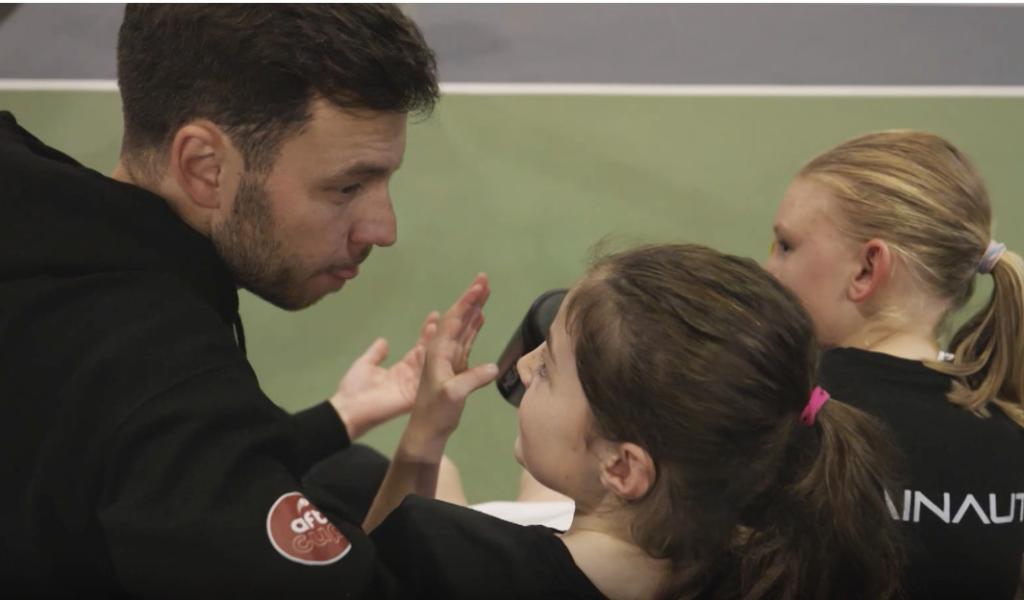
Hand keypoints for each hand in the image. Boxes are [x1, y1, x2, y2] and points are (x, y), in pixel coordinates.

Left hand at [330, 311, 439, 440]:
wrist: (347, 410)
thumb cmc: (354, 389)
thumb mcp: (365, 364)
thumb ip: (376, 353)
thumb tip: (384, 341)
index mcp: (401, 370)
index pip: (419, 349)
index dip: (426, 334)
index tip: (434, 317)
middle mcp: (411, 378)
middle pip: (427, 355)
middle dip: (435, 337)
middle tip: (445, 319)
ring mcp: (413, 388)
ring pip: (428, 365)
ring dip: (432, 347)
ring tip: (437, 328)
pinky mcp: (411, 398)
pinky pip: (422, 380)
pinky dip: (424, 364)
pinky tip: (427, 348)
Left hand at [400, 274, 498, 461]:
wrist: (427, 430)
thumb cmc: (435, 413)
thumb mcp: (452, 395)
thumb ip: (471, 380)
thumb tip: (493, 367)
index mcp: (438, 352)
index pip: (453, 320)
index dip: (467, 301)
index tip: (480, 285)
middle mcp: (442, 350)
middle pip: (458, 318)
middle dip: (471, 298)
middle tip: (484, 279)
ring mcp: (448, 359)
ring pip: (462, 327)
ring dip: (473, 310)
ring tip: (484, 293)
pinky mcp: (455, 368)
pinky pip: (465, 341)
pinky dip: (472, 328)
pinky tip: (479, 318)